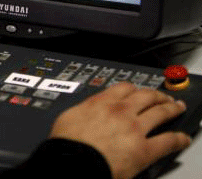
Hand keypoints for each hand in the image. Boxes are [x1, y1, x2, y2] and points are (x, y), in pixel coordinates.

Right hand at [49, 82, 191, 178]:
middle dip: (157, 95)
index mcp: (101, 103)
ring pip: (160, 112)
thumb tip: (84, 112)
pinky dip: (179, 139)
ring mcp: (135, 129)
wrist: (72, 161)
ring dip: (171, 108)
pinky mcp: (144, 150)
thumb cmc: (66, 143)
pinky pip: (168, 141)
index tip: (137, 90)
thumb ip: (83, 110)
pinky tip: (182, 139)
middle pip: (146, 96)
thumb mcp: (68, 117)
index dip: (134, 88)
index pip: (124, 88)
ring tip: (176, 108)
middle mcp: (120, 111)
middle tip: (162, 97)